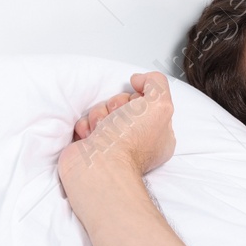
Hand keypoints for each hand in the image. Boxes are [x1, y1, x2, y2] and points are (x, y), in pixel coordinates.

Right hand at [58, 72, 175, 193]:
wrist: (99, 165)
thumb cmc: (129, 141)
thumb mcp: (160, 104)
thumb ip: (156, 83)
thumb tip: (138, 80)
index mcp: (159, 134)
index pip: (147, 101)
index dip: (138, 98)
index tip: (137, 107)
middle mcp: (137, 140)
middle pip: (123, 103)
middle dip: (116, 106)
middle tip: (117, 120)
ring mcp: (113, 144)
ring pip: (103, 110)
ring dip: (99, 115)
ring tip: (102, 131)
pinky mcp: (92, 146)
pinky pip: (86, 123)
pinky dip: (86, 126)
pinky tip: (91, 137)